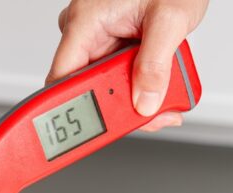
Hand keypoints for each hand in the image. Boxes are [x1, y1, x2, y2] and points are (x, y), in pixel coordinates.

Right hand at [48, 0, 208, 130]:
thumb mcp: (170, 20)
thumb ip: (157, 63)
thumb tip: (145, 100)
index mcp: (86, 22)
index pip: (62, 78)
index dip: (70, 109)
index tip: (84, 133)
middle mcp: (87, 31)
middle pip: (90, 87)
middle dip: (122, 107)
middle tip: (152, 115)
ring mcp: (101, 38)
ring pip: (109, 84)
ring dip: (138, 97)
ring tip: (167, 98)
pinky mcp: (116, 43)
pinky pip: (121, 74)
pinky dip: (143, 85)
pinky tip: (163, 89)